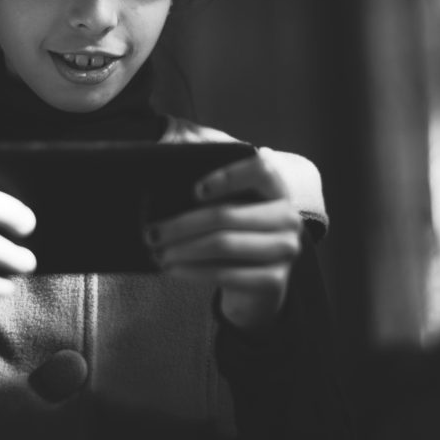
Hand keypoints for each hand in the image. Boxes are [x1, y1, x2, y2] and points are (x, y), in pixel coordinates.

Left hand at [147, 148, 302, 331]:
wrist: (256, 285)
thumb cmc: (234, 235)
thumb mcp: (227, 206)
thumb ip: (208, 185)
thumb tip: (173, 155)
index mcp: (277, 189)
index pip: (260, 169)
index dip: (228, 176)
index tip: (194, 191)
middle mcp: (289, 217)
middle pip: (227, 214)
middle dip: (181, 225)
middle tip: (151, 234)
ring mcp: (285, 249)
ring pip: (223, 245)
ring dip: (182, 250)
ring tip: (158, 253)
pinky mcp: (274, 280)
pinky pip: (225, 273)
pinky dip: (192, 271)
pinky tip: (173, 269)